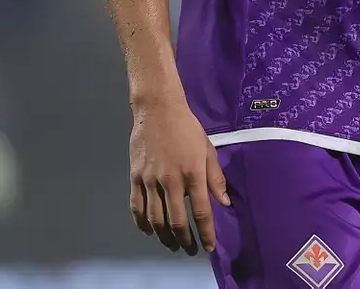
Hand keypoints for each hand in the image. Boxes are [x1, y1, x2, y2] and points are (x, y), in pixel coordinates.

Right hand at [129, 95, 230, 253]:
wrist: (158, 110)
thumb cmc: (187, 128)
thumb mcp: (207, 149)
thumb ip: (215, 178)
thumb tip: (224, 203)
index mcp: (193, 173)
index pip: (201, 211)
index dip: (206, 233)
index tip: (209, 247)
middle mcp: (171, 180)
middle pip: (176, 221)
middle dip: (184, 240)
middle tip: (189, 250)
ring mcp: (150, 180)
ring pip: (155, 219)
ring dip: (164, 237)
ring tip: (172, 245)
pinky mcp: (135, 177)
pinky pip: (137, 207)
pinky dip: (142, 224)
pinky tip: (149, 231)